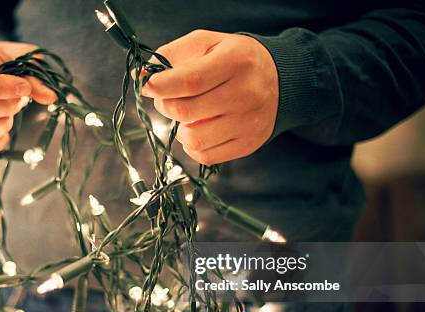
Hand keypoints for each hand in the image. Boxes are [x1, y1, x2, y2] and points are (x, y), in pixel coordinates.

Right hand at [0, 41, 56, 155]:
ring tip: (9, 114)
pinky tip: (5, 126)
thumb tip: (49, 97)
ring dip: (1, 126)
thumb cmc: (2, 61)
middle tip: (19, 100)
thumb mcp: (20, 57)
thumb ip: (34, 75)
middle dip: (7, 107)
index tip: (24, 89)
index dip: (1, 88)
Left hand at [143, 30, 278, 164]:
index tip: (146, 86)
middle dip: (165, 105)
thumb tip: (142, 76)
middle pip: (185, 111)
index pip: (187, 81)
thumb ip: (173, 54)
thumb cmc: (236, 60)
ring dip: (179, 129)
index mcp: (235, 62)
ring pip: (193, 139)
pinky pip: (205, 156)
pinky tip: (198, 129)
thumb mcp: (208, 42)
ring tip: (187, 115)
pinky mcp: (248, 144)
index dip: (159, 86)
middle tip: (168, 98)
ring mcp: (248, 123)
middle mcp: (245, 94)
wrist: (282, 80)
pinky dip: (193, 145)